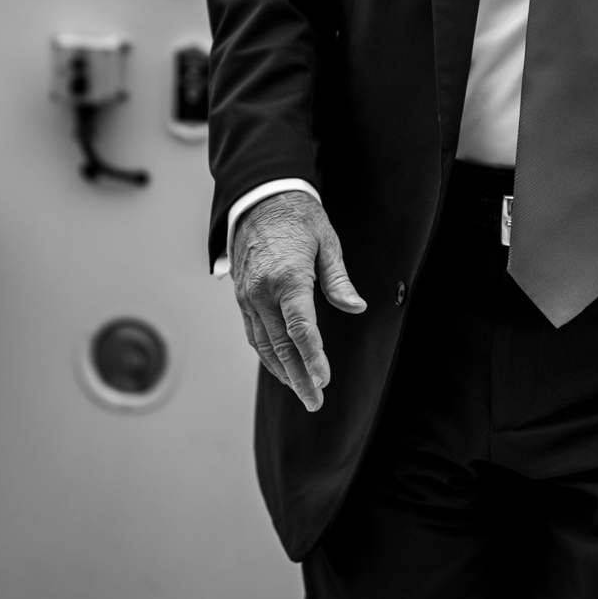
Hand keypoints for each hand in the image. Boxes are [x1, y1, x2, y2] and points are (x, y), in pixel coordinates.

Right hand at [229, 190, 364, 412]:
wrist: (259, 196)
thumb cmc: (298, 216)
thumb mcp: (327, 242)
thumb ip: (339, 280)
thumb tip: (356, 307)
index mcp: (288, 278)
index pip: (301, 329)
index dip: (313, 358)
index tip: (324, 380)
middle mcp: (262, 291)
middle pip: (281, 345)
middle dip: (299, 377)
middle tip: (315, 402)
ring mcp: (248, 295)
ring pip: (263, 344)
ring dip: (282, 371)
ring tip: (300, 391)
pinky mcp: (241, 295)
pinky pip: (253, 332)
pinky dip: (266, 354)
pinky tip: (280, 366)